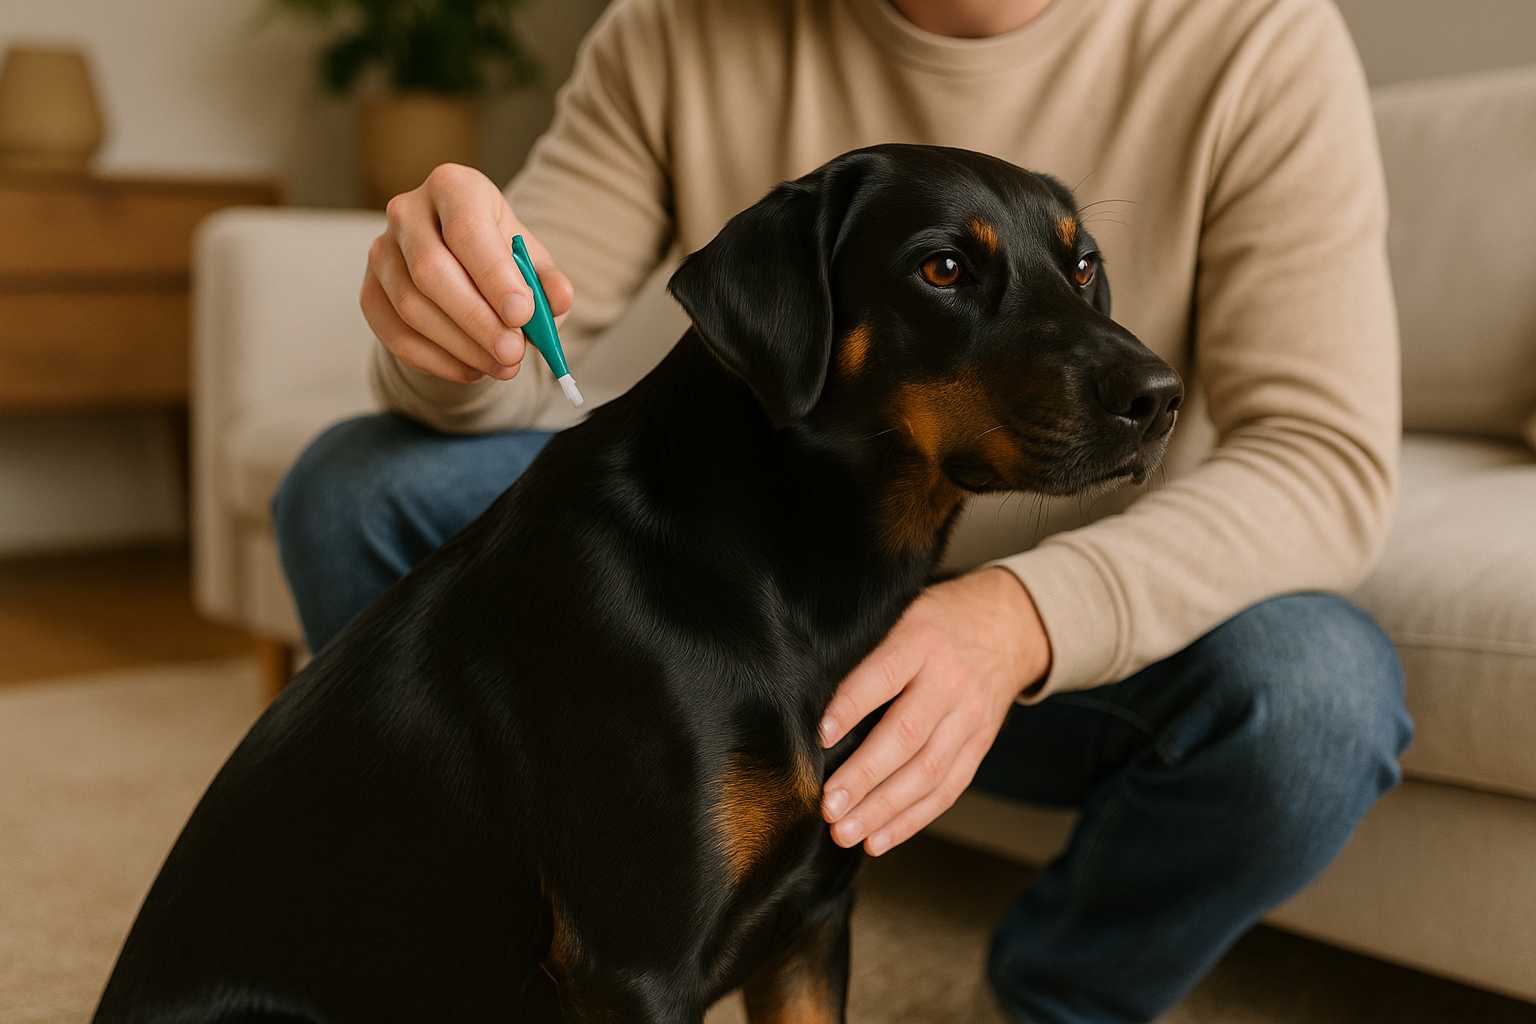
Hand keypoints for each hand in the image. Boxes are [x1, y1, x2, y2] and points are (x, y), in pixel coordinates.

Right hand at [361, 163, 573, 383]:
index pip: (467, 229)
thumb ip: (547, 281)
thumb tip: (558, 300)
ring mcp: (381, 251)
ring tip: (502, 366)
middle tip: (513, 353)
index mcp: (454, 187)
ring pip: (411, 306)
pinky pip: (395, 334)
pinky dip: (437, 361)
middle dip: (477, 319)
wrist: (462, 267)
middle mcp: (408, 211)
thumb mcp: (532, 262)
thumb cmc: (500, 260)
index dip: (493, 276)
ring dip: (461, 346)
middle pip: (431, 269)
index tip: (521, 314)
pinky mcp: (369, 290)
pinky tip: (472, 370)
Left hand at [818, 568, 1050, 854]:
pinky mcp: (979, 745)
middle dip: (865, 776)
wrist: (1006, 628)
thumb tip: (807, 693)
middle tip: (828, 805)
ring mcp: (969, 717)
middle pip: (906, 735)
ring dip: (884, 808)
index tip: (820, 736)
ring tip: (846, 831)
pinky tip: (879, 837)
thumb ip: (866, 649)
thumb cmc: (934, 623)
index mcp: (922, 640)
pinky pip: (947, 789)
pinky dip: (912, 819)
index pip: (884, 676)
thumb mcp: (901, 615)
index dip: (851, 707)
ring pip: (928, 771)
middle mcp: (949, 681)